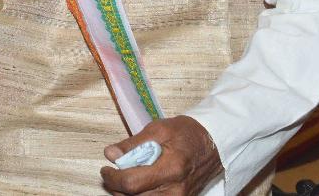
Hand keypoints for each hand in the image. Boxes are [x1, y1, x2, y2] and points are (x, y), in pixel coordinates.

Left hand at [101, 115, 221, 194]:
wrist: (213, 144)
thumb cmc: (187, 133)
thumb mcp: (158, 129)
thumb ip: (133, 144)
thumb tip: (111, 154)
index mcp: (171, 168)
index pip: (131, 183)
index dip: (113, 178)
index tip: (105, 169)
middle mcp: (176, 190)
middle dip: (117, 186)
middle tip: (112, 172)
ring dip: (127, 193)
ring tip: (125, 177)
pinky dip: (140, 195)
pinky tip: (138, 185)